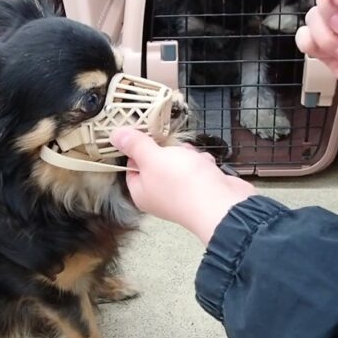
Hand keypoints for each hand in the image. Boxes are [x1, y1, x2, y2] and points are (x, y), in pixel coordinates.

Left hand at [110, 128, 255, 244]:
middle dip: (168, 150)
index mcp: (142, 192)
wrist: (222, 204)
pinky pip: (198, 169)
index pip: (132, 165)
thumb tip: (114, 136)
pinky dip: (203, 164)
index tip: (146, 133)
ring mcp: (182, 193)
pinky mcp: (202, 189)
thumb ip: (135, 145)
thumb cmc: (182, 183)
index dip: (138, 148)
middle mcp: (160, 196)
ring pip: (180, 163)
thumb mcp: (152, 158)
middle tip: (172, 147)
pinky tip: (206, 166)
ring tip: (192, 158)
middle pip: (158, 162)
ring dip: (188, 155)